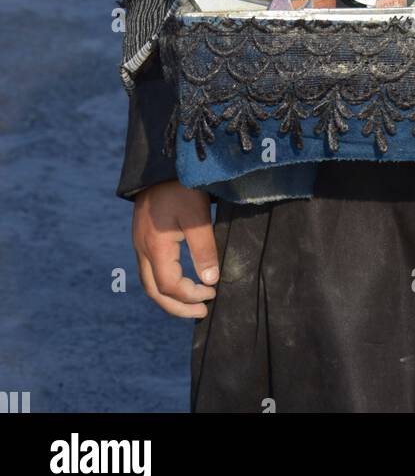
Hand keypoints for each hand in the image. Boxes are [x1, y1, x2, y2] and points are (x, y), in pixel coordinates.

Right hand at [131, 181, 219, 317]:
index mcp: (155, 247)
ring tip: (192, 301)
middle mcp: (142, 248)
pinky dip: (164, 281)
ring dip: (170, 296)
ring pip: (149, 281)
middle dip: (177, 307)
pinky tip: (180, 279)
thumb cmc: (181, 187)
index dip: (191, 296)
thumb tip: (211, 281)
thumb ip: (204, 250)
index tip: (212, 294)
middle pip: (154, 291)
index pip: (170, 286)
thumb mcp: (197, 217)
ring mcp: (140, 242)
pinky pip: (149, 268)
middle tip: (201, 311)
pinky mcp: (143, 235)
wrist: (160, 163)